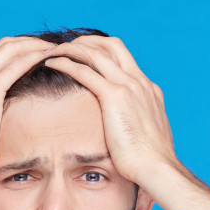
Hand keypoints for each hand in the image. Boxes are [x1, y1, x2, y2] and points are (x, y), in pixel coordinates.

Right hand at [0, 37, 56, 178]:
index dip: (13, 50)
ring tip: (53, 48)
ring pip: (8, 49)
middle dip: (26, 42)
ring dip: (32, 45)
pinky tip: (47, 57)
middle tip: (48, 47)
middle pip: (0, 46)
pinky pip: (14, 66)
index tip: (32, 54)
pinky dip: (32, 57)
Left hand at [41, 36, 177, 185]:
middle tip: (67, 48)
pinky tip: (52, 64)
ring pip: (96, 52)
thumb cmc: (150, 162)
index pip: (123, 59)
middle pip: (112, 45)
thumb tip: (128, 134)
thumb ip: (137, 126)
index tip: (85, 57)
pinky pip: (85, 71)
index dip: (102, 52)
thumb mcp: (146, 137)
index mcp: (148, 90)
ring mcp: (129, 86)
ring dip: (73, 48)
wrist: (157, 168)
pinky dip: (66, 63)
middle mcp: (140, 82)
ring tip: (54, 51)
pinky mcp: (115, 97)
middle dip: (87, 41)